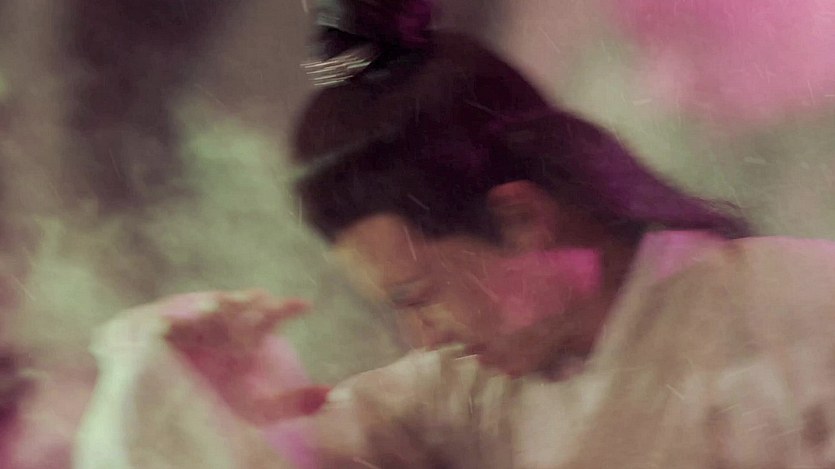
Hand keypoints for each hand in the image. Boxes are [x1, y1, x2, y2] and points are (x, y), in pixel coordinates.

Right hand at [159, 290, 329, 424]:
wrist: (161, 430)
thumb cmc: (210, 413)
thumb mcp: (255, 409)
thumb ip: (292, 403)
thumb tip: (332, 393)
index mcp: (238, 340)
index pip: (265, 318)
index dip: (283, 309)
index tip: (306, 306)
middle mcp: (212, 328)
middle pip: (236, 309)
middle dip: (250, 303)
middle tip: (264, 302)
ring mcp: (181, 327)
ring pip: (201, 309)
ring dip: (219, 303)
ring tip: (232, 303)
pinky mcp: (147, 333)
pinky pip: (162, 322)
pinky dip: (177, 318)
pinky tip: (194, 317)